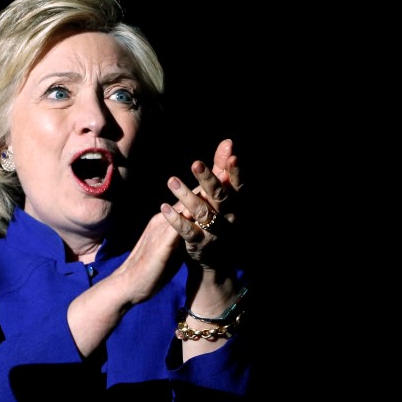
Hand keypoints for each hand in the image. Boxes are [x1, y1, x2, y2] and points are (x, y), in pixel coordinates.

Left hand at [160, 139, 243, 268]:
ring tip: (172, 181)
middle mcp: (229, 217)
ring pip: (201, 212)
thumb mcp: (224, 196)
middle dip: (209, 179)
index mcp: (236, 204)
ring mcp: (214, 232)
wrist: (216, 260)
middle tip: (196, 163)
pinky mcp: (198, 243)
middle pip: (220, 196)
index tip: (232, 155)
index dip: (236, 171)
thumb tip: (228, 142)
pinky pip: (186, 230)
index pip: (238, 185)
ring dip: (186, 195)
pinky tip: (163, 207)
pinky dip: (175, 219)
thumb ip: (222, 169)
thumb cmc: (220, 218)